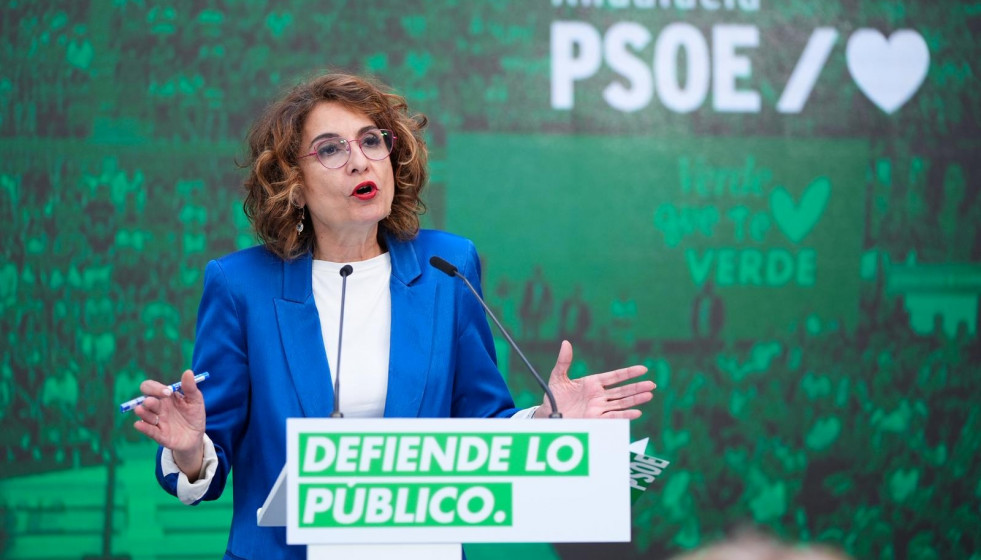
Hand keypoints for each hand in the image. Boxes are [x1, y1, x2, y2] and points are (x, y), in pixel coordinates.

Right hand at [133, 369, 206, 477]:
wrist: (196, 435)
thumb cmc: (194, 415)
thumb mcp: (196, 400)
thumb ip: (190, 387)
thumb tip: (188, 372)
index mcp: (165, 397)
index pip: (151, 388)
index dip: (155, 388)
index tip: (168, 392)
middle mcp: (158, 408)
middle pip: (145, 400)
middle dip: (148, 399)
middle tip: (152, 401)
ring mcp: (157, 421)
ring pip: (145, 415)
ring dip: (143, 413)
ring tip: (141, 409)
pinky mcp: (159, 435)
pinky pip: (149, 431)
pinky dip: (144, 428)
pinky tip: (139, 424)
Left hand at [534, 340, 654, 418]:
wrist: (548, 415)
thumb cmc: (554, 396)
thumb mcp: (557, 377)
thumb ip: (564, 361)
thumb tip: (566, 342)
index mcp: (593, 383)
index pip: (615, 377)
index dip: (629, 373)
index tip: (643, 369)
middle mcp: (599, 395)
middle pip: (622, 391)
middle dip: (637, 387)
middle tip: (652, 384)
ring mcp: (599, 408)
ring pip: (621, 403)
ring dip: (635, 400)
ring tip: (649, 395)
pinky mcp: (595, 420)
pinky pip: (613, 417)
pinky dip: (625, 415)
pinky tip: (637, 412)